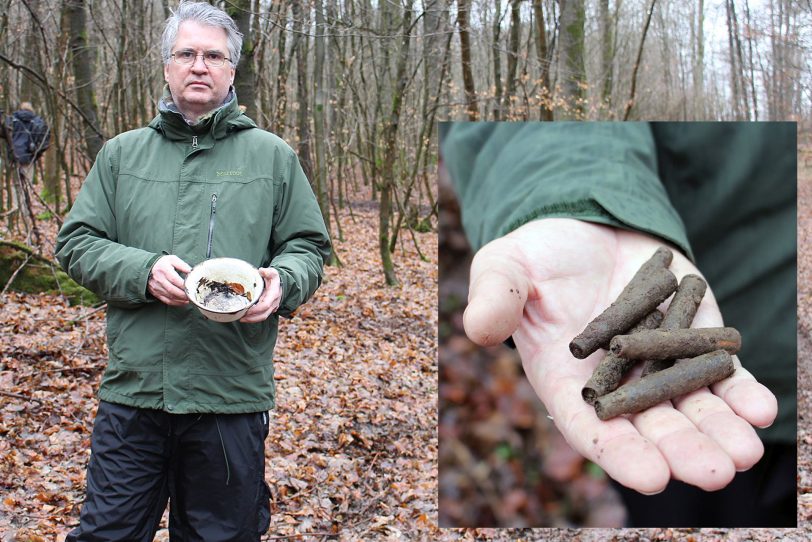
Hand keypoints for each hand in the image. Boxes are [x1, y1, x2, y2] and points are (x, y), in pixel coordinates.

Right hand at [148, 255, 191, 305]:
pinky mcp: (155, 292)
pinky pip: (165, 300)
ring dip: (180, 300)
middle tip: (192, 296)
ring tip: (189, 300)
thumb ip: (183, 266)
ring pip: (170, 296)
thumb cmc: (162, 263)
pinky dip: (175, 303)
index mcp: (164, 270)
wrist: (147, 267)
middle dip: (183, 295)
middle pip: (172, 290)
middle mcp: (159, 279)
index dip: (184, 285)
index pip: (175, 279)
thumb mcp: (173, 260)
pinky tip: (182, 302)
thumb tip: (193, 272)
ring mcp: (156, 287)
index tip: (192, 288)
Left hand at [240, 267, 281, 322]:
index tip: (246, 309)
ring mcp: (271, 307)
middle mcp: (273, 303)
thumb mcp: (273, 272)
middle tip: (240, 318)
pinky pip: (261, 316)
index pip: (265, 305)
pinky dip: (253, 317)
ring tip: (241, 318)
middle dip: (251, 318)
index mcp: (273, 295)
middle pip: (263, 315)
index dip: (255, 309)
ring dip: (251, 319)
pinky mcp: (268, 309)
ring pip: (262, 317)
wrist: (280, 283)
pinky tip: (245, 316)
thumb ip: (268, 272)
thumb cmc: (274, 278)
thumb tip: (262, 270)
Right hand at [464, 218, 777, 493]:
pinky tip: (761, 407)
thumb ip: (495, 296)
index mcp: (565, 379)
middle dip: (682, 451)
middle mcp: (615, 383)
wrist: (586, 225)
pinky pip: (720, 373)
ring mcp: (658, 364)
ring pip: (692, 409)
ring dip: (720, 432)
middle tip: (714, 471)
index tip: (651, 476)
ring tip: (745, 451)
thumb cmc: (535, 253)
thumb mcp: (505, 265)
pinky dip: (741, 392)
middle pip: (651, 429)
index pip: (591, 428)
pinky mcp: (693, 339)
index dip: (619, 453)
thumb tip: (476, 329)